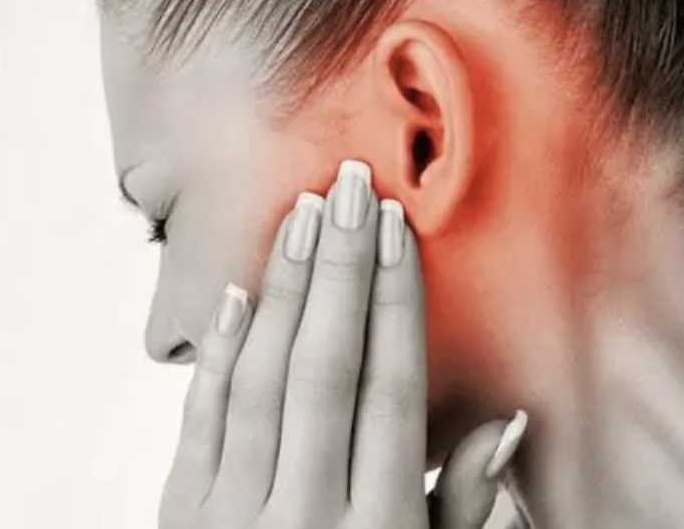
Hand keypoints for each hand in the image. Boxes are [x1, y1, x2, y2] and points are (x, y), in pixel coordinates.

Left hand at [158, 160, 525, 528]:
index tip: (397, 231)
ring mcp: (232, 518)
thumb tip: (504, 426)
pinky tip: (237, 295)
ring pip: (261, 378)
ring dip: (282, 290)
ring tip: (301, 215)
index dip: (395, 302)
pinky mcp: (179, 520)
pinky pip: (199, 421)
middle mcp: (306, 517)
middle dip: (341, 268)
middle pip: (326, 365)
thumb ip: (462, 511)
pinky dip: (217, 354)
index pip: (391, 389)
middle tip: (351, 186)